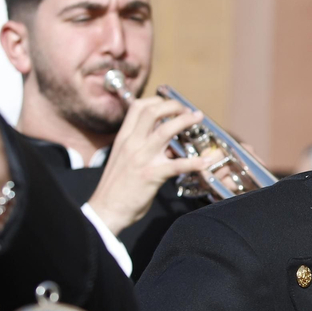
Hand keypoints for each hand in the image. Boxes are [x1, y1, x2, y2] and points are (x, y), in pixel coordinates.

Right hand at [86, 97, 211, 233]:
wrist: (106, 209)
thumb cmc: (115, 187)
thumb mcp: (123, 159)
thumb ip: (141, 148)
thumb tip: (167, 146)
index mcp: (124, 138)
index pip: (138, 107)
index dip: (157, 101)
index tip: (171, 105)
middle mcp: (132, 144)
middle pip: (152, 112)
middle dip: (173, 106)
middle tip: (188, 110)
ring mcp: (142, 158)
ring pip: (165, 131)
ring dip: (184, 121)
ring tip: (197, 118)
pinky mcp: (152, 175)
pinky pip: (177, 165)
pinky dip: (194, 162)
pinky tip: (205, 162)